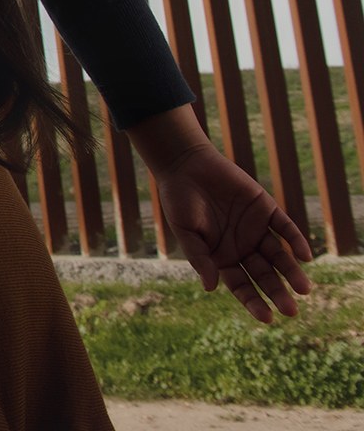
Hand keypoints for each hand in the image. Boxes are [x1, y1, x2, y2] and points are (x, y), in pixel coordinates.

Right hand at [132, 105, 314, 319]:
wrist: (186, 165)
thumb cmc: (178, 200)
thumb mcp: (185, 231)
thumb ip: (199, 257)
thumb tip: (211, 288)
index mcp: (222, 257)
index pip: (242, 285)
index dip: (254, 302)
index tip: (267, 318)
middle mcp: (242, 247)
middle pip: (264, 275)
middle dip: (277, 292)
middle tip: (291, 310)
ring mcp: (256, 229)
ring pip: (279, 256)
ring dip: (292, 272)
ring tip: (304, 289)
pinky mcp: (266, 209)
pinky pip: (285, 228)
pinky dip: (295, 241)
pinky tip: (304, 256)